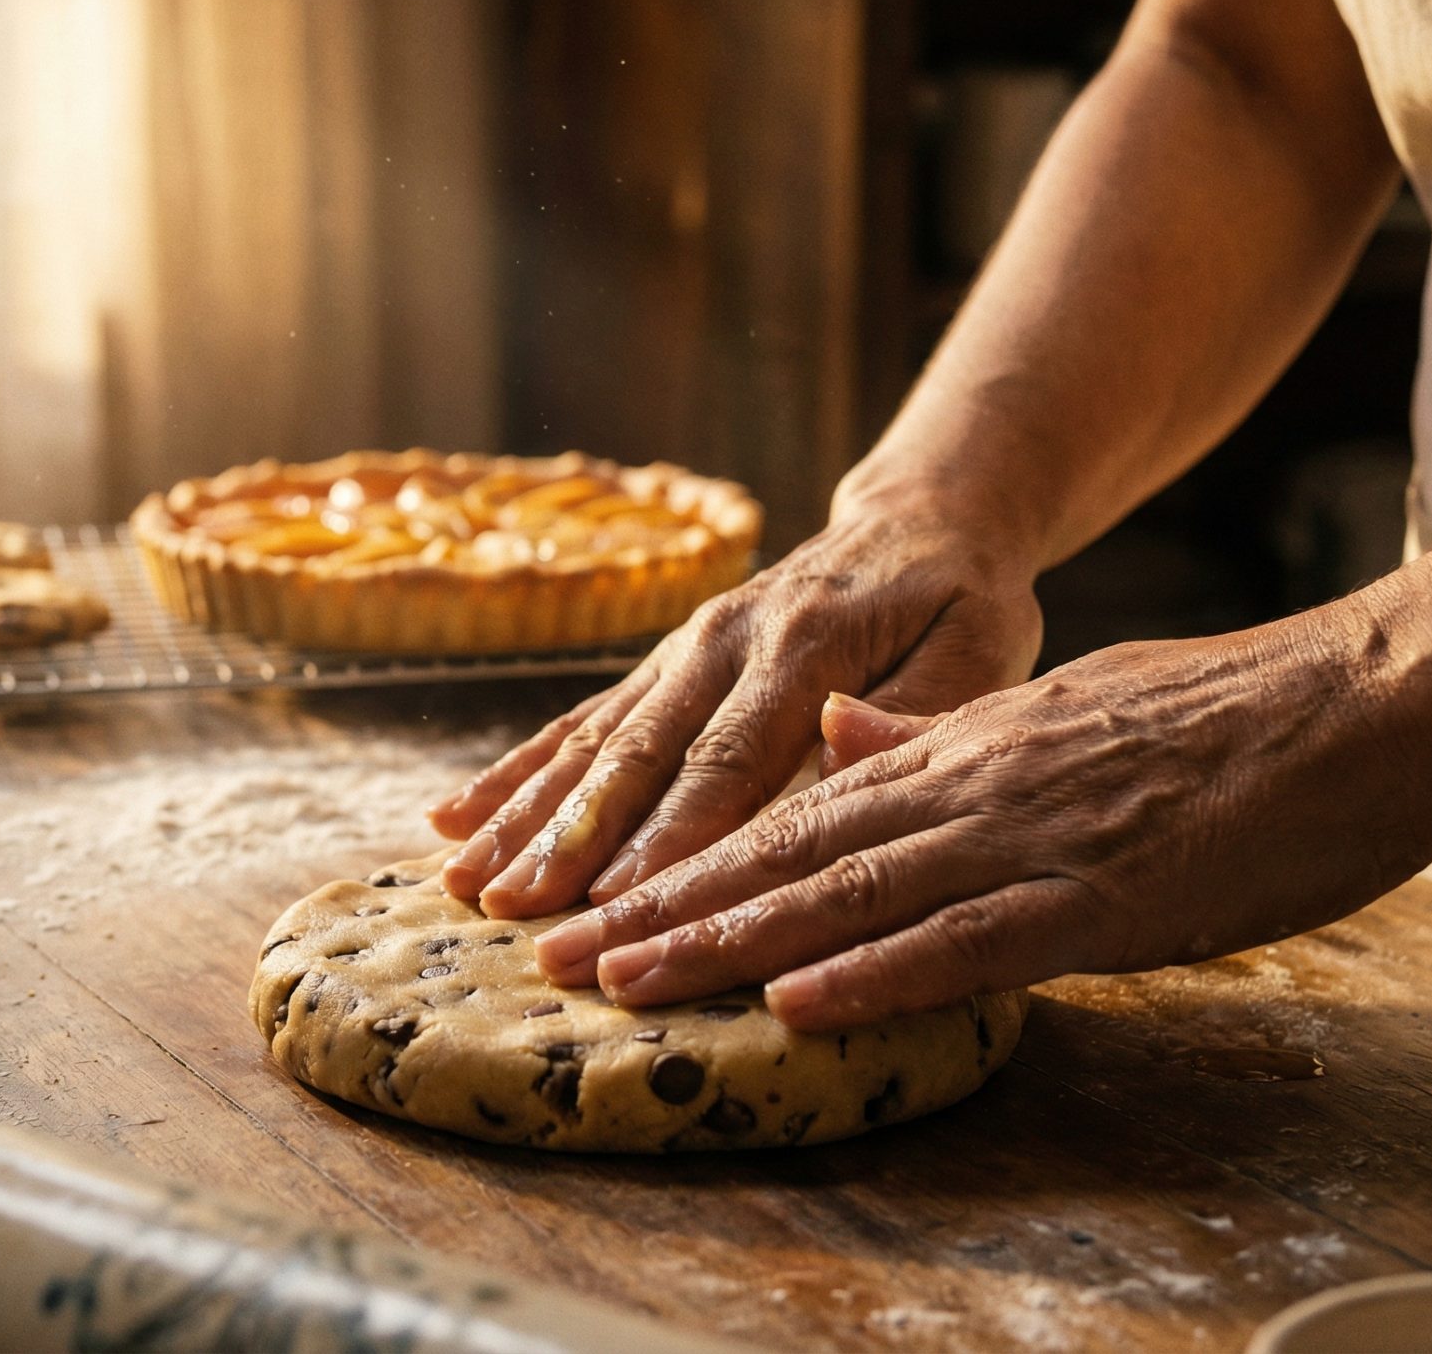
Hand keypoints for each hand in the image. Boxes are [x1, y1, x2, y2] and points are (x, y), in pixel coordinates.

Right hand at [427, 488, 1043, 920]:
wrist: (918, 522)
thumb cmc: (961, 602)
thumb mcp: (979, 645)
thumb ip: (917, 704)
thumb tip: (840, 741)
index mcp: (805, 645)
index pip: (730, 758)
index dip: (672, 833)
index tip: (622, 901)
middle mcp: (725, 641)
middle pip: (638, 755)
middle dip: (571, 838)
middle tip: (516, 908)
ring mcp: (681, 650)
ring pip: (591, 741)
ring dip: (525, 814)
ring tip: (463, 880)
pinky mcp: (659, 664)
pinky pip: (577, 722)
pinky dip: (515, 771)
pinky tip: (452, 818)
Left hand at [529, 620, 1431, 1029]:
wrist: (1366, 697)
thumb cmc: (1230, 717)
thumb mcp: (1061, 707)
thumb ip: (942, 733)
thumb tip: (839, 738)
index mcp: (963, 748)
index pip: (795, 810)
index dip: (690, 857)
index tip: (601, 898)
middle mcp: (971, 786)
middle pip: (788, 852)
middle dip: (667, 907)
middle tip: (557, 954)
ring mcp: (1031, 837)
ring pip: (851, 893)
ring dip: (731, 941)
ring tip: (628, 982)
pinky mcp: (1103, 893)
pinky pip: (971, 940)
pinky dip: (881, 973)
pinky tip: (802, 1003)